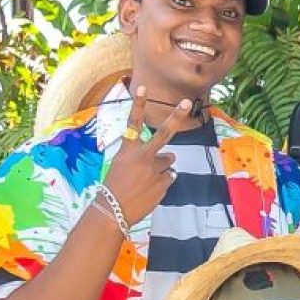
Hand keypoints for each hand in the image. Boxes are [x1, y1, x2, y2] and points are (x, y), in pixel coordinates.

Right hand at [102, 92, 194, 224]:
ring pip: (168, 161)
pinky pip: (169, 177)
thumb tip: (172, 158)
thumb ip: (146, 159)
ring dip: (162, 167)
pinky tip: (149, 190)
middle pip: (164, 133)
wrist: (113, 211)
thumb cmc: (114, 188)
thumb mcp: (123, 168)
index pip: (133, 123)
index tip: (142, 87)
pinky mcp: (164, 183)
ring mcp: (155, 169)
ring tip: (146, 180)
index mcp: (127, 150)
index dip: (139, 104)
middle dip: (176, 116)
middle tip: (186, 102)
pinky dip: (162, 182)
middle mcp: (143, 156)